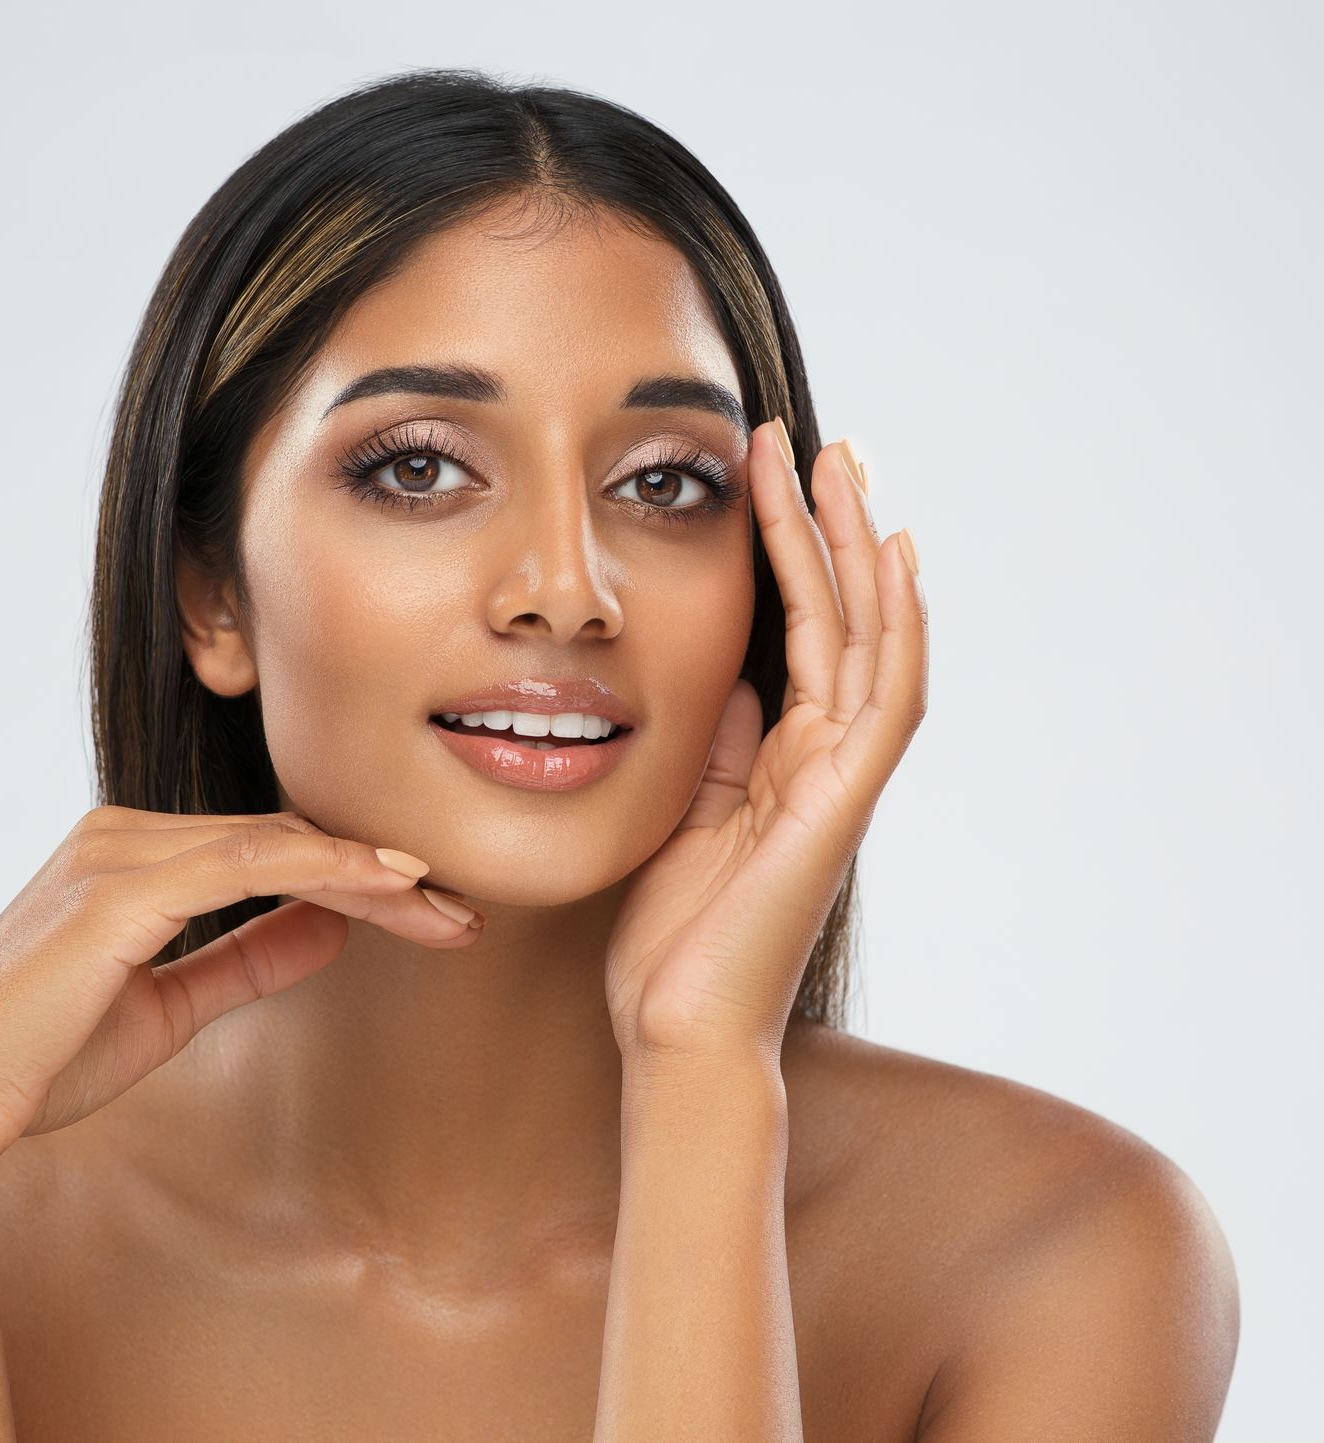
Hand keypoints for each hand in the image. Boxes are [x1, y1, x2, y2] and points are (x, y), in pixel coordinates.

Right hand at [0, 808, 480, 1164]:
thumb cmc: (41, 1062)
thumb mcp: (169, 1007)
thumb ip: (245, 959)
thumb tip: (330, 927)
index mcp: (126, 856)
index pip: (264, 851)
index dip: (353, 877)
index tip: (430, 912)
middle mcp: (119, 836)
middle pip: (280, 838)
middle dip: (379, 874)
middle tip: (461, 912)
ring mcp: (116, 853)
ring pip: (275, 843)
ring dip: (369, 872)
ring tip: (444, 907)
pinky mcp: (120, 888)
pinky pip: (247, 863)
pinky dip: (324, 871)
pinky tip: (387, 890)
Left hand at [602, 417, 928, 1061]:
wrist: (675, 1031)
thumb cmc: (674, 940)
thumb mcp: (683, 814)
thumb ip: (717, 746)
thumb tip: (730, 680)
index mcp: (785, 758)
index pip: (801, 632)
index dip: (792, 552)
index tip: (767, 474)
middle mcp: (825, 759)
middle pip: (847, 618)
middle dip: (833, 526)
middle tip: (821, 439)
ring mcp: (840, 780)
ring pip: (873, 640)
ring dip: (861, 549)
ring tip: (843, 463)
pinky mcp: (840, 805)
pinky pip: (885, 699)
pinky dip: (897, 628)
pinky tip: (894, 558)